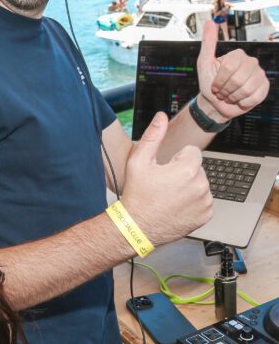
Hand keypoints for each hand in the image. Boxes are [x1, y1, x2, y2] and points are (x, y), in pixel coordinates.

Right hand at [121, 112, 211, 245]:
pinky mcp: (205, 216)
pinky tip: (176, 206)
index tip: (164, 170)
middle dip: (183, 172)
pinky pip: (204, 201)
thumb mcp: (139, 161)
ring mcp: (205, 202)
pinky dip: (193, 202)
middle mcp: (201, 185)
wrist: (137, 226)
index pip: (192, 152)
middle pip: (197, 168)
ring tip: (169, 196)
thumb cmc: (137, 194)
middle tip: (164, 185)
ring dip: (189, 187)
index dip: (176, 159)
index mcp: (187, 169)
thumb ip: (153, 136)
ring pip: (201, 184)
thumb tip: (161, 116)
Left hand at [196, 20, 268, 121]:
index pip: (228, 68)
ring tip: (229, 95)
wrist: (216, 103)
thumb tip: (209, 21)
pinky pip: (255, 97)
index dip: (219, 80)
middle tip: (221, 91)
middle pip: (238, 79)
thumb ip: (208, 43)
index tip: (214, 84)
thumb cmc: (208, 82)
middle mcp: (251, 62)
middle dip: (225, 90)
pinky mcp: (264, 88)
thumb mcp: (204, 62)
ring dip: (233, 97)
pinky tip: (239, 100)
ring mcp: (259, 74)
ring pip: (247, 89)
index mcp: (237, 55)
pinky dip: (243, 102)